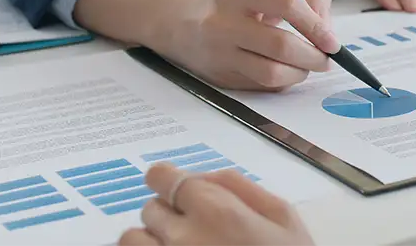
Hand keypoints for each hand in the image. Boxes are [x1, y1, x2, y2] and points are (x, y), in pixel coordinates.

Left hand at [119, 163, 313, 245]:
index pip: (160, 176)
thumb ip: (241, 186)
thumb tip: (203, 176)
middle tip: (198, 231)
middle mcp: (181, 237)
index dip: (170, 181)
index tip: (181, 192)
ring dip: (152, 241)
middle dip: (170, 214)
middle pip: (150, 208)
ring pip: (132, 239)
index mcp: (215, 210)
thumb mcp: (283, 218)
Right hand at [157, 0, 339, 90]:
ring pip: (272, 74)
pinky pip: (262, 87)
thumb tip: (328, 28)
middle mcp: (223, 24)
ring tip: (306, 65)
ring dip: (300, 73)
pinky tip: (286, 71)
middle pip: (281, 45)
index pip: (286, 2)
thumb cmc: (224, 3)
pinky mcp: (220, 79)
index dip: (316, 23)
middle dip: (314, 56)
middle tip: (326, 58)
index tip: (331, 39)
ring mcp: (219, 55)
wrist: (173, 21)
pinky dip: (283, 82)